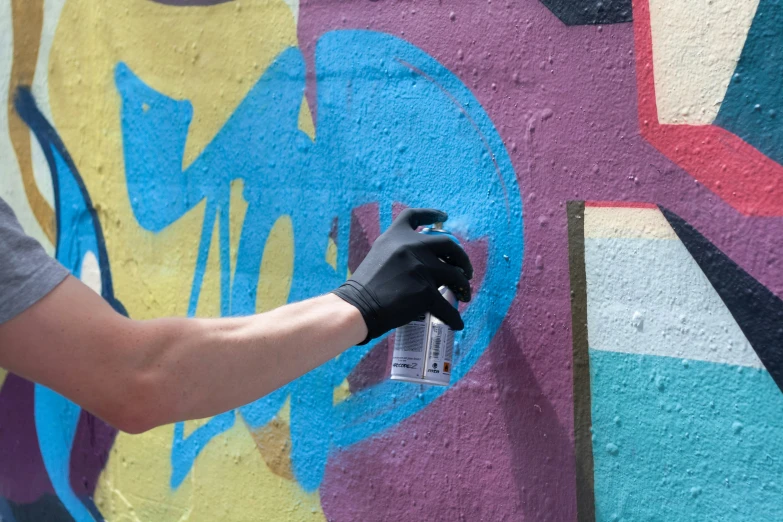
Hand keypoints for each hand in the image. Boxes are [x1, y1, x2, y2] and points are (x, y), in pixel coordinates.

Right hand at [331, 208, 472, 344]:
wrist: (357, 307)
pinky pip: (447, 306)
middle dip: (462, 258)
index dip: (432, 214)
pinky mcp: (425, 292)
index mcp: (396, 236)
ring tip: (464, 296)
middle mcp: (411, 247)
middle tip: (465, 271)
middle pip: (448, 244)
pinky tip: (456, 323)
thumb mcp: (377, 256)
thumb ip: (398, 252)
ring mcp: (420, 268)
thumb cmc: (363, 287)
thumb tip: (424, 262)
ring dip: (463, 287)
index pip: (415, 216)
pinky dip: (454, 317)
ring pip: (455, 276)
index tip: (444, 217)